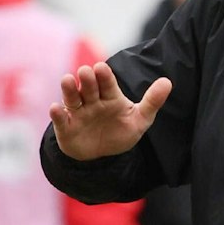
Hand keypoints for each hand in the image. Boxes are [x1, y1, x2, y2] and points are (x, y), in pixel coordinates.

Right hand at [48, 62, 171, 160]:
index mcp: (110, 96)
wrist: (102, 156)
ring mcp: (78, 113)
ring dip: (69, 89)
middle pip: (88, 87)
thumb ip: (152, 101)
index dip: (104, 76)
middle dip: (87, 79)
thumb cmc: (120, 132)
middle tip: (86, 72)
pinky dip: (57, 114)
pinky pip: (61, 119)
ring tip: (67, 80)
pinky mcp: (66, 127)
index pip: (107, 83)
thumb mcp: (139, 120)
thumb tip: (168, 81)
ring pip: (72, 98)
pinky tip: (56, 108)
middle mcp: (92, 101)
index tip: (101, 68)